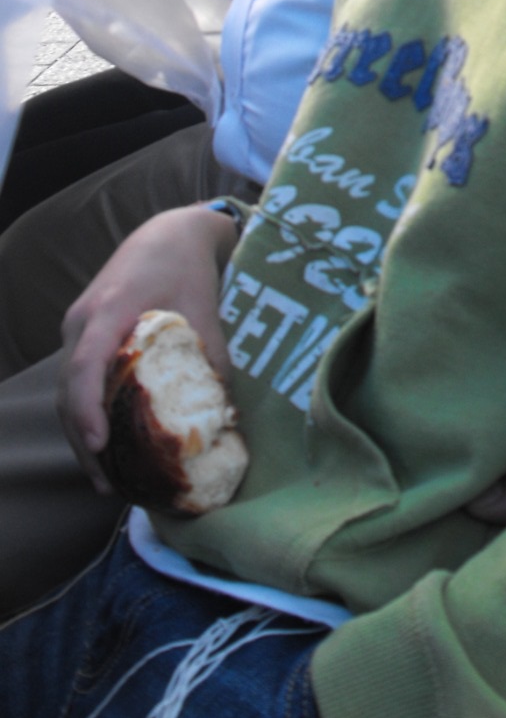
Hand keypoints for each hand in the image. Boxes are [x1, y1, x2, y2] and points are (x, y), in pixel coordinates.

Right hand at [57, 202, 238, 491]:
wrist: (168, 232)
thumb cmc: (187, 266)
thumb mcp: (206, 307)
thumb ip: (214, 357)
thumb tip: (226, 414)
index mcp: (110, 309)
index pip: (86, 365)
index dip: (88, 407)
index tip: (99, 443)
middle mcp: (83, 320)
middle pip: (69, 389)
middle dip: (83, 439)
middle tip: (107, 484)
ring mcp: (77, 327)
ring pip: (67, 389)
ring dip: (81, 433)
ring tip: (105, 479)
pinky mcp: (83, 334)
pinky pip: (76, 379)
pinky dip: (86, 412)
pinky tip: (106, 444)